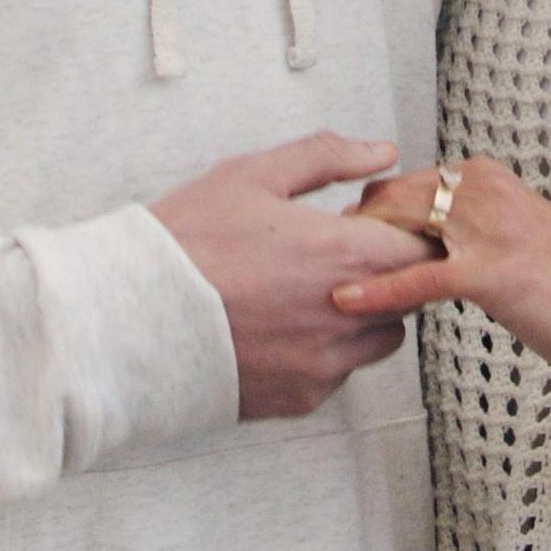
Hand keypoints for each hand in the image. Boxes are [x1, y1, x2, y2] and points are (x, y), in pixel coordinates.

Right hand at [152, 133, 435, 419]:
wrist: (128, 319)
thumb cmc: (186, 241)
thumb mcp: (254, 176)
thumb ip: (329, 157)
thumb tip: (383, 152)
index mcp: (344, 254)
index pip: (422, 246)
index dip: (406, 231)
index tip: (375, 224)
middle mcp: (347, 315)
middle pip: (408, 294)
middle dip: (385, 271)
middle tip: (334, 254)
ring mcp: (327, 364)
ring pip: (380, 337)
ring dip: (363, 313)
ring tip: (306, 291)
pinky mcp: (302, 397)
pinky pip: (340, 371)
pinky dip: (325, 348)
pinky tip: (281, 325)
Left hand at [334, 157, 550, 386]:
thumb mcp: (508, 236)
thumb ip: (463, 226)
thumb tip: (411, 236)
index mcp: (486, 176)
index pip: (404, 183)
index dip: (366, 213)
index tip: (333, 238)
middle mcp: (484, 190)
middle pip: (391, 200)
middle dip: (349, 231)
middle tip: (312, 260)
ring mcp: (489, 228)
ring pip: (400, 232)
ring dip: (355, 256)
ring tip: (312, 279)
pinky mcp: (492, 272)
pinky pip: (420, 279)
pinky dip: (377, 290)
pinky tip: (345, 302)